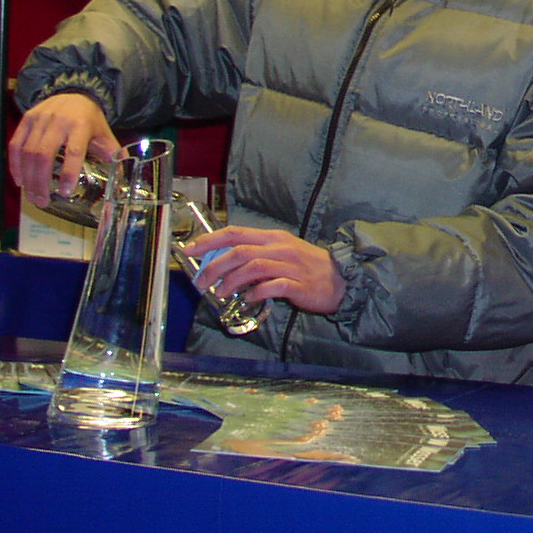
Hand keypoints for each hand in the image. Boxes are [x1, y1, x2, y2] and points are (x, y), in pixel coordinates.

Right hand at [7, 93, 120, 207]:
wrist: (74, 93)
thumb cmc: (89, 119)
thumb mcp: (104, 134)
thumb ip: (112, 155)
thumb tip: (122, 179)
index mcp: (81, 125)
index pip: (73, 151)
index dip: (68, 173)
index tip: (64, 192)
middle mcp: (58, 121)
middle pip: (44, 155)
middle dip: (40, 182)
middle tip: (42, 202)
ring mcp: (40, 119)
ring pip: (27, 152)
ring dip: (28, 178)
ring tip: (32, 196)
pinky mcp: (26, 119)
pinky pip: (15, 145)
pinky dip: (15, 164)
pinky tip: (20, 180)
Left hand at [185, 227, 345, 315]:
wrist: (342, 278)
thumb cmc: (307, 267)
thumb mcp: (281, 253)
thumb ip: (256, 256)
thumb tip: (224, 265)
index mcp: (273, 238)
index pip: (236, 232)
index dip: (210, 240)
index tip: (189, 249)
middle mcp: (280, 248)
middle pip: (240, 251)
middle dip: (215, 266)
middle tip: (201, 282)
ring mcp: (290, 266)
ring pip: (253, 267)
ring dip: (231, 281)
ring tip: (221, 293)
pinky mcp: (299, 285)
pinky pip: (273, 287)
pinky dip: (256, 293)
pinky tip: (248, 299)